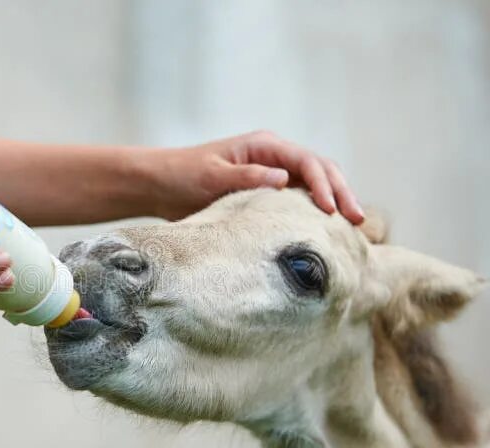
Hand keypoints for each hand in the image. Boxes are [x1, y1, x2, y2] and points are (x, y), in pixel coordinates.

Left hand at [146, 130, 363, 223]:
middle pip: (320, 170)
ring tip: (353, 227)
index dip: (324, 185)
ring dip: (334, 201)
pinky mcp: (267, 191)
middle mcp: (273, 156)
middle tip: (358, 220)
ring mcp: (272, 172)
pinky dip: (316, 210)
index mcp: (264, 146)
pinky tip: (327, 229)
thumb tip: (284, 179)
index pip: (306, 161)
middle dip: (341, 192)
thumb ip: (247, 177)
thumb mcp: (212, 177)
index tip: (331, 210)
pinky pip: (299, 199)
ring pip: (315, 183)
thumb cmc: (183, 176)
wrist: (161, 184)